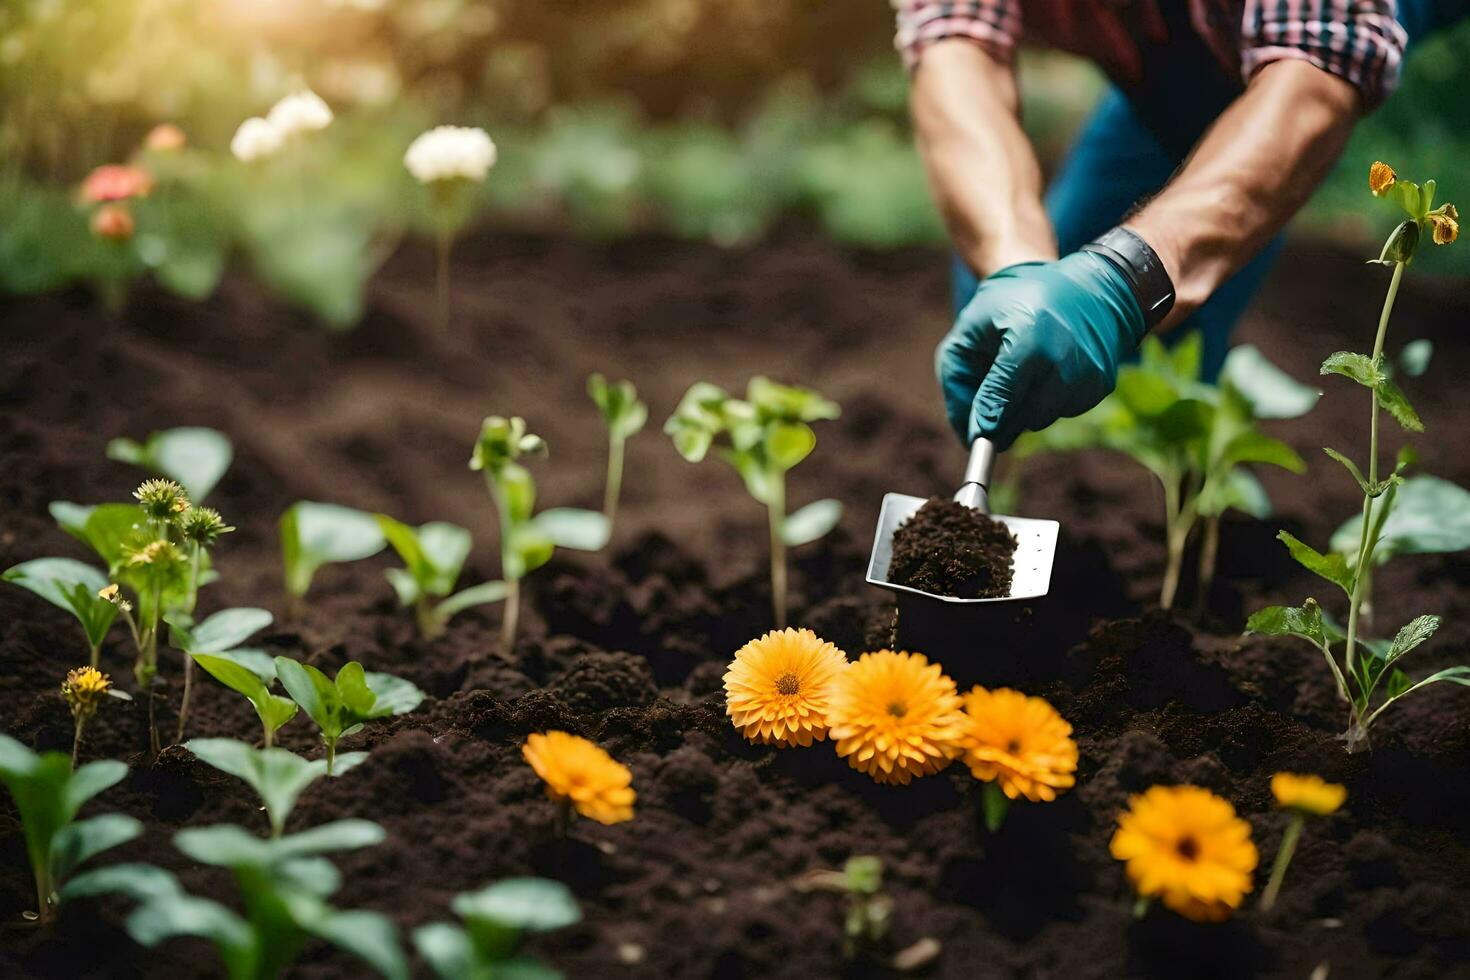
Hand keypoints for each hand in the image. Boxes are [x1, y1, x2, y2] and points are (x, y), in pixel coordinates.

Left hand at [936, 251, 1145, 448]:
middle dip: (1002, 414)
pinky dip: (1050, 399)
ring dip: (1025, 405)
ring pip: (1041, 418)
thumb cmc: (1017, 301)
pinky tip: (1051, 369)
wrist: (1087, 284)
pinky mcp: (1101, 384)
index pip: (1002, 395)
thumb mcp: (974, 325)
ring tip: (1026, 368)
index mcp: (1030, 336)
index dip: (985, 421)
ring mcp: (1087, 373)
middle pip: (1021, 415)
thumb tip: (967, 436)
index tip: (976, 439)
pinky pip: (1063, 411)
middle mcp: (1065, 357)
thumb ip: (959, 379)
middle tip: (992, 403)